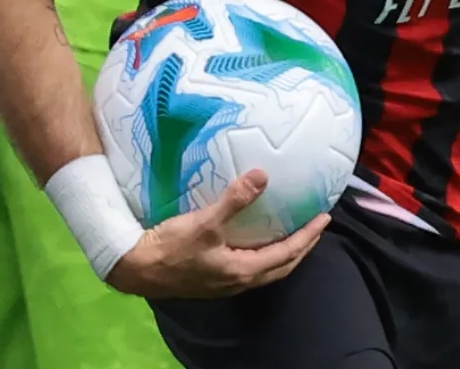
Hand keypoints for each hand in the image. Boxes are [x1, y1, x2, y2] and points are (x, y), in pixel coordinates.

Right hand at [104, 170, 329, 298]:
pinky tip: (258, 241)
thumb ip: (234, 200)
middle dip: (302, 247)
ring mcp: (225, 283)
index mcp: (243, 270)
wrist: (135, 269)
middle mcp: (238, 281)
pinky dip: (264, 255)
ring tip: (294, 232)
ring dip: (284, 253)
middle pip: (282, 266)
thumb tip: (263, 175)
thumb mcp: (205, 222)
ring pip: (266, 270)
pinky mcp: (212, 279)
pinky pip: (251, 268)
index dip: (308, 236)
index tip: (325, 218)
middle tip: (316, 227)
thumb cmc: (171, 247)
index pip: (287, 254)